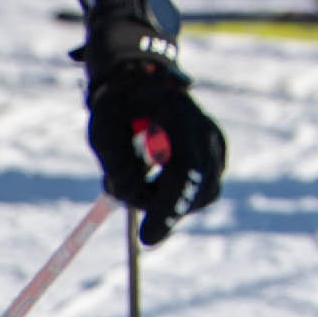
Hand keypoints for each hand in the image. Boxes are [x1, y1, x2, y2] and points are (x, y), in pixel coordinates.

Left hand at [84, 0, 224, 246]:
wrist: (141, 77)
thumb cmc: (118, 101)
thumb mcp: (103, 130)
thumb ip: (117, 165)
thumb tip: (129, 198)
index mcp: (183, 120)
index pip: (186, 174)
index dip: (169, 210)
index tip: (148, 239)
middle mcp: (206, 132)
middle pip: (201, 190)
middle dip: (166, 206)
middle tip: (129, 198)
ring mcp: (213, 142)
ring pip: (202, 191)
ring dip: (169, 198)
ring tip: (134, 177)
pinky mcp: (211, 151)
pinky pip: (200, 184)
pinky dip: (175, 190)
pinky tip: (151, 173)